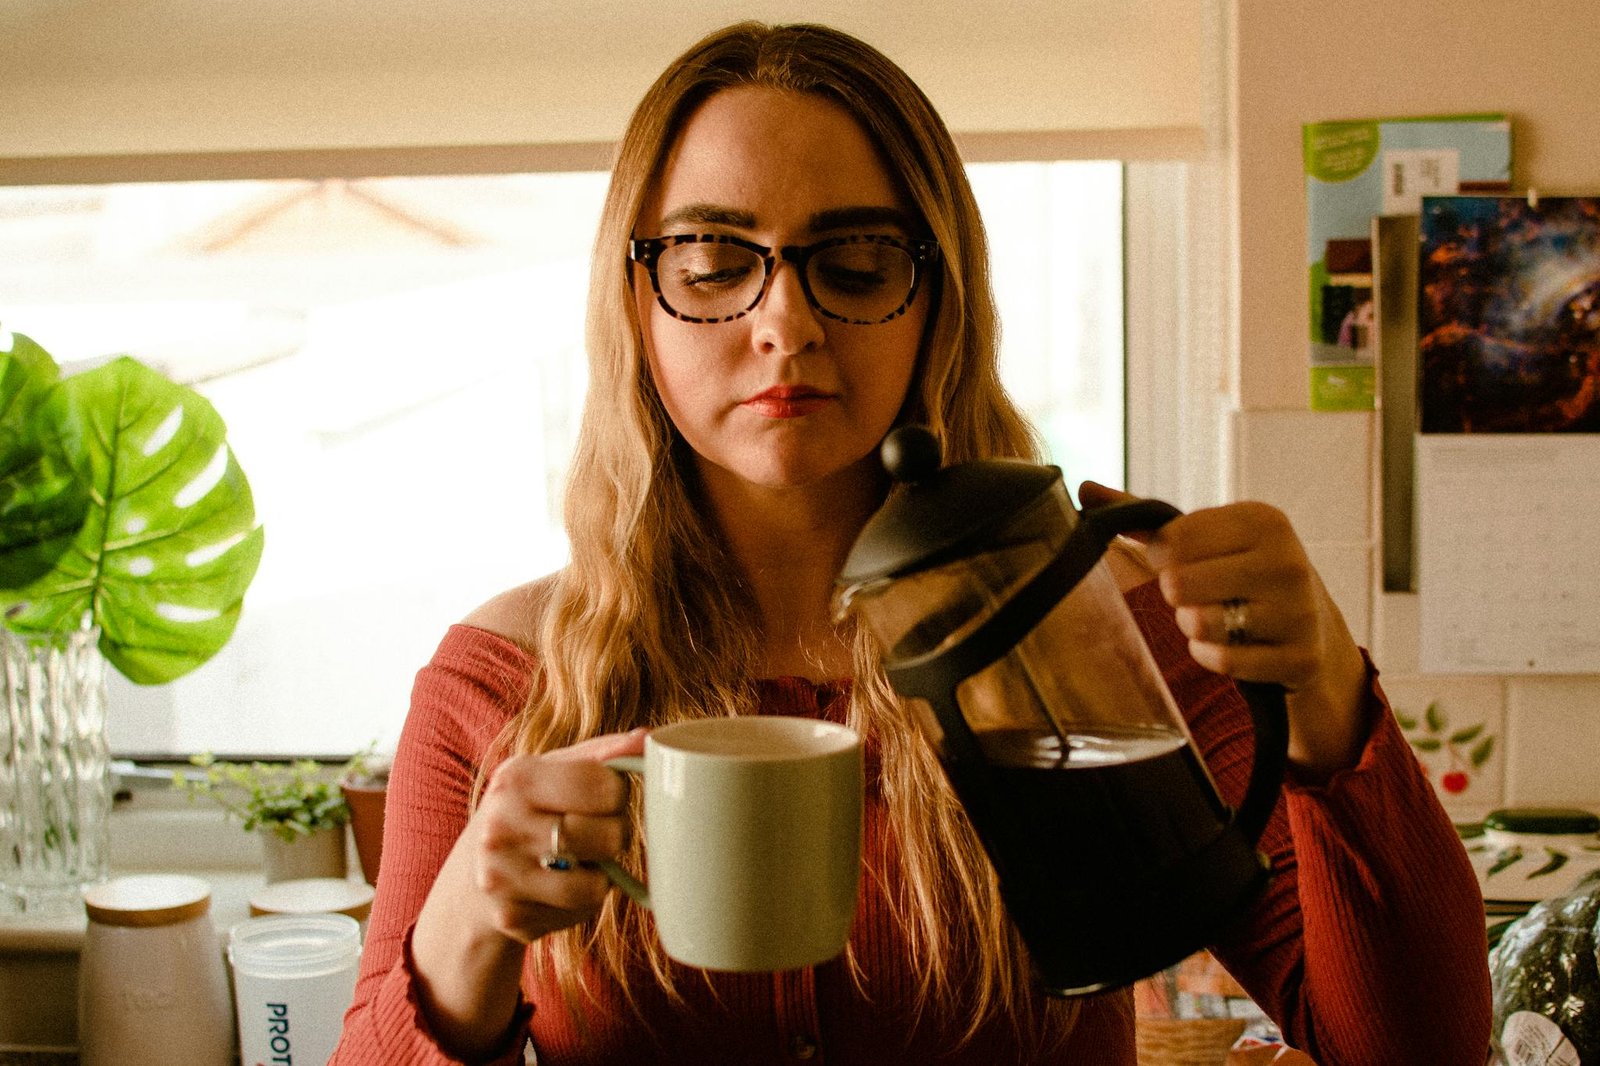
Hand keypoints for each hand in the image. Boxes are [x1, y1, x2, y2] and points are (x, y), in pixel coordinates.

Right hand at [466, 728, 646, 943]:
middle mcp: (502, 827)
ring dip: (599, 874)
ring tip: (577, 861)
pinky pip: (579, 912)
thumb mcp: (551, 770)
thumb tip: (647, 739)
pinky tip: (556, 887)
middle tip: (593, 832)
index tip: (604, 797)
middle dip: (614, 834)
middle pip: (610, 836)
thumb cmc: (525, 811)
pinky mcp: (512, 918)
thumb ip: (602, 754)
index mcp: (516, 779)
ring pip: (596, 885)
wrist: (471, 879)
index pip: (607, 786)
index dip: (618, 793)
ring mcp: (502, 878)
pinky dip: (579, 902)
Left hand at [1080, 482, 1368, 777]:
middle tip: (1199, 594)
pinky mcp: (1300, 657)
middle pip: (1179, 583)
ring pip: (1199, 623)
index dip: (1162, 557)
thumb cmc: (1240, 571)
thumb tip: (1084, 488)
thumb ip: (1146, 516)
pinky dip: (1211, 657)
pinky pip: (1223, 661)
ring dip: (1192, 627)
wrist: (1312, 625)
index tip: (1182, 561)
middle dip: (1177, 595)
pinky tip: (1227, 645)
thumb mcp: (1206, 537)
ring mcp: (1299, 611)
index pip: (1171, 539)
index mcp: (1262, 520)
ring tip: (1214, 618)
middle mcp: (1287, 560)